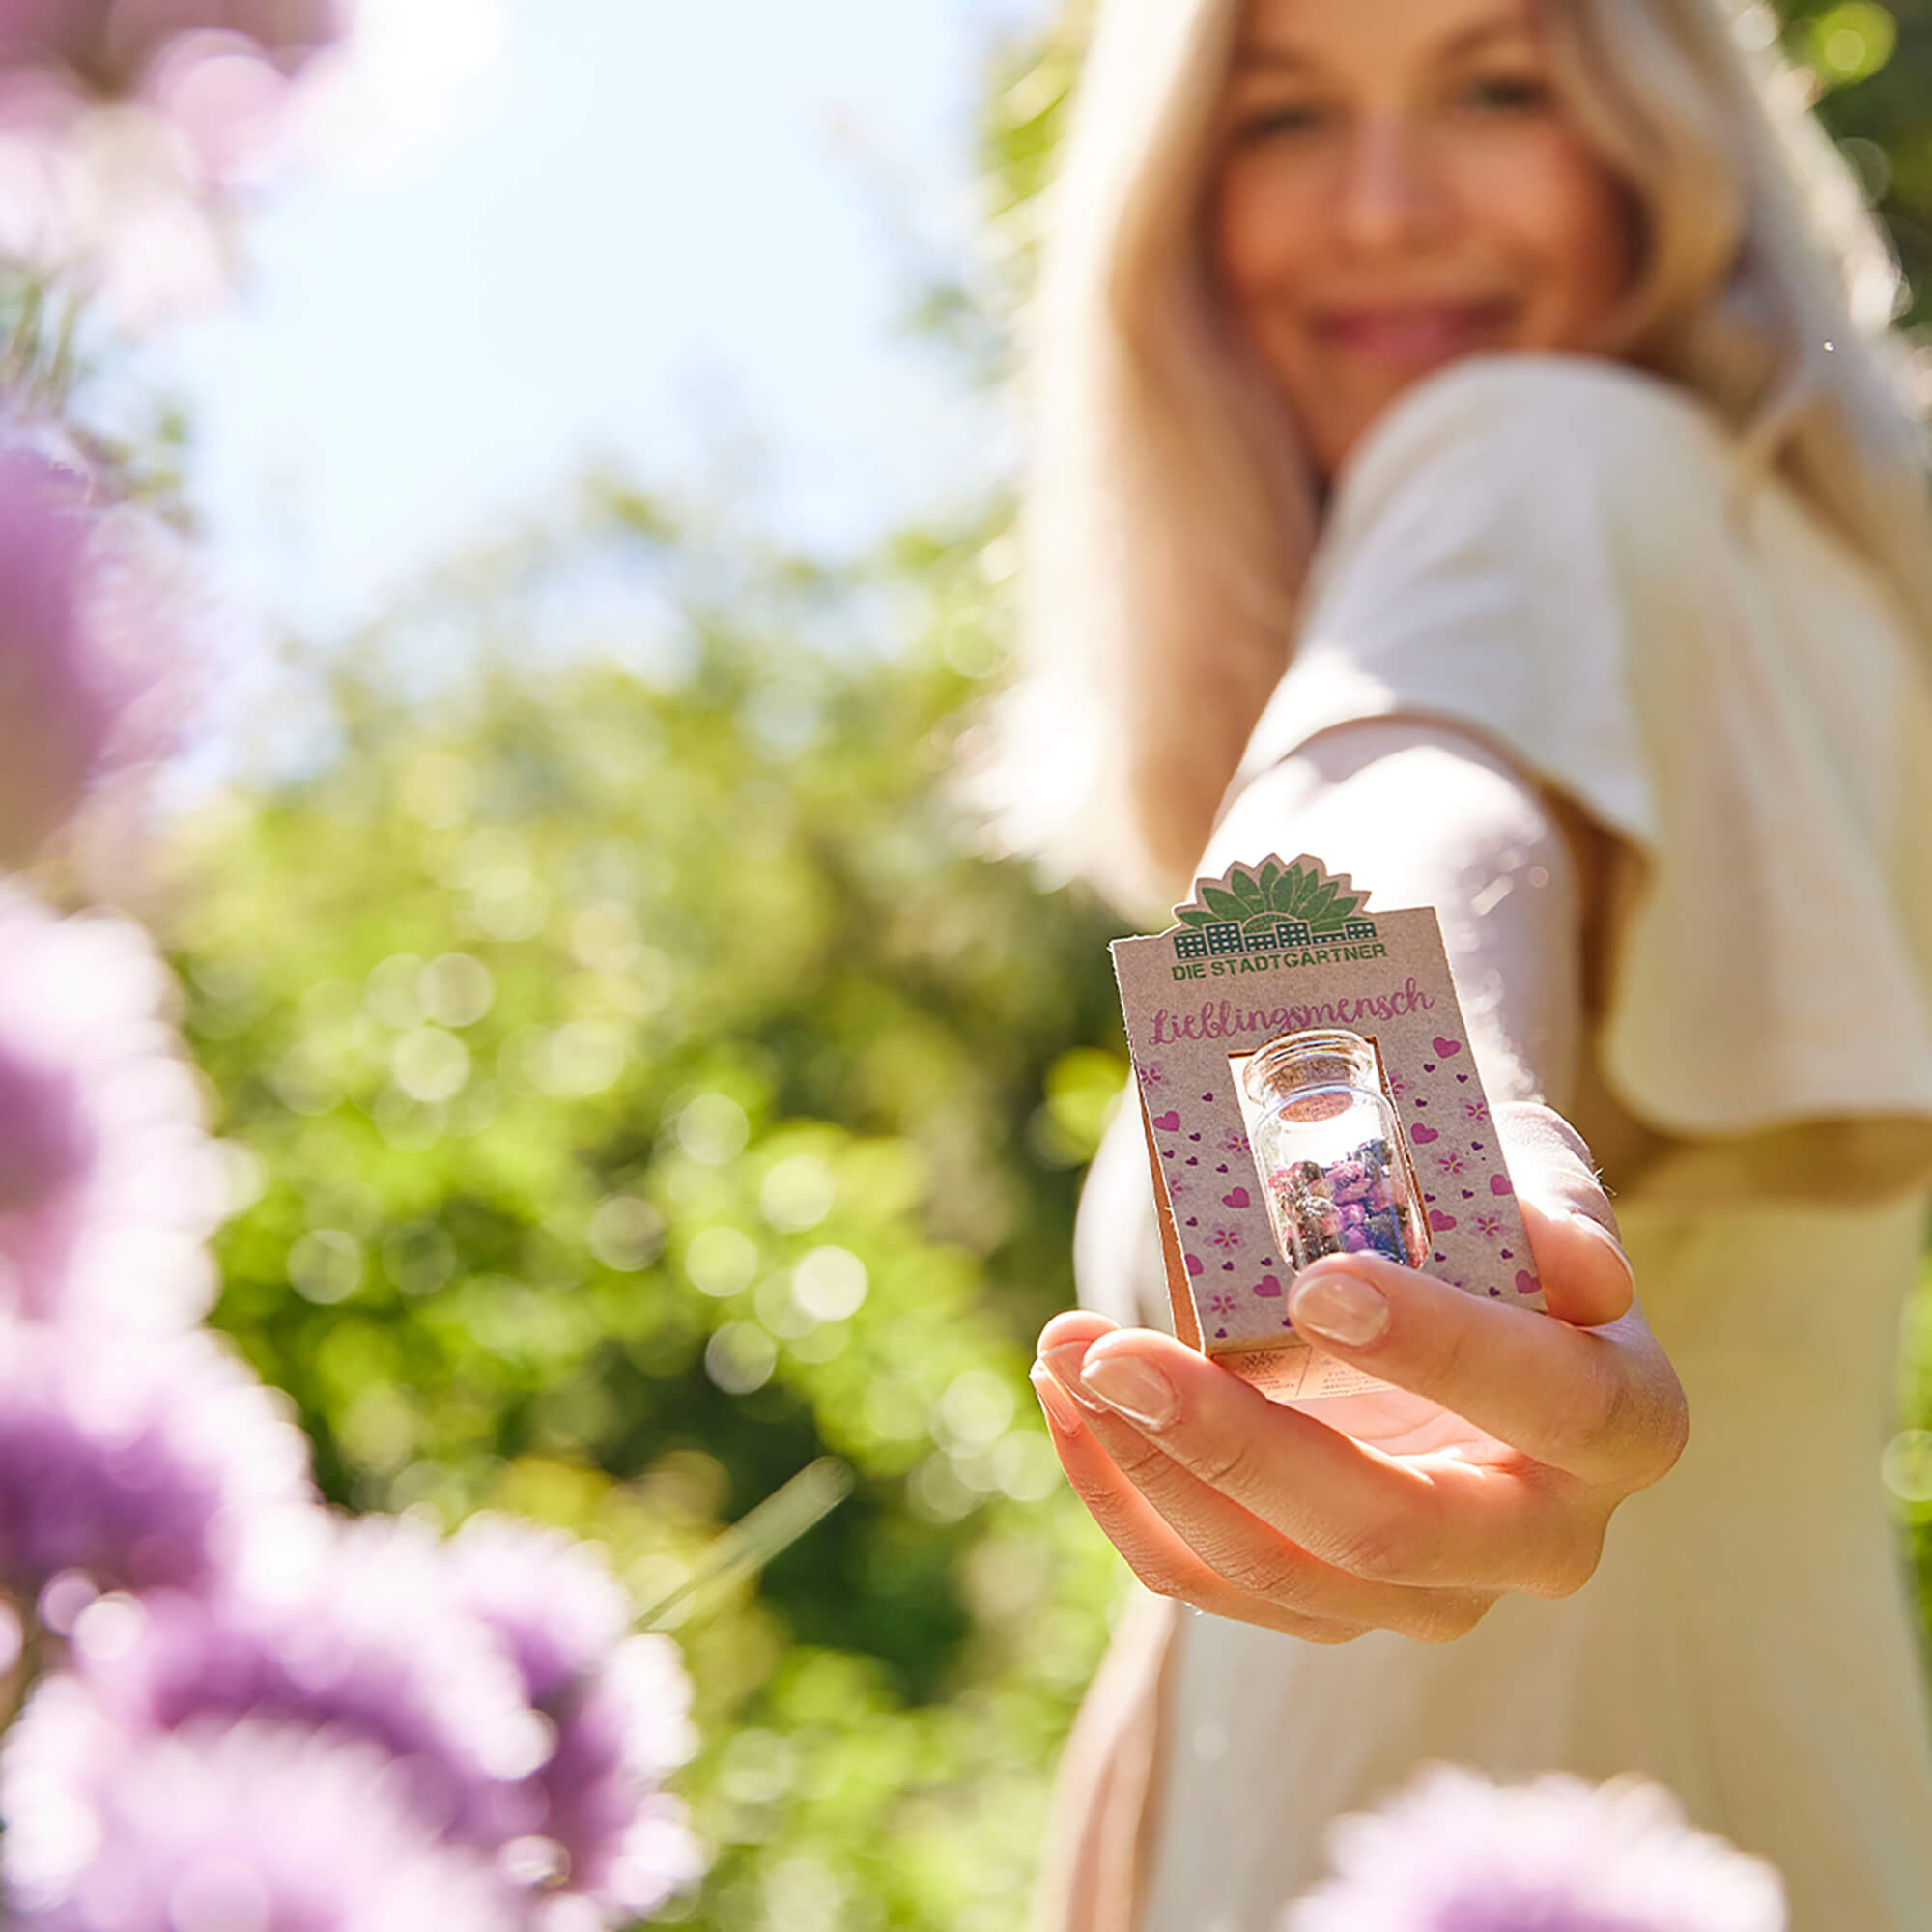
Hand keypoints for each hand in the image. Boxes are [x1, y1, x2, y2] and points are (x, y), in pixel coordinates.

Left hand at [1032, 1103, 1686, 1642]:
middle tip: (1120, 1356)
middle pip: (1390, 1531)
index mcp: (1624, 1421)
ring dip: (1152, 1468)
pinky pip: (1212, 1584)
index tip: (1315, 1285)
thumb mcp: (1531, 1171)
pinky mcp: (1332, 1603)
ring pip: (1281, 1571)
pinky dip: (1123, 1499)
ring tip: (1068, 1352)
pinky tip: (1065, 1404)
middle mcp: (1544, 1537)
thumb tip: (1576, 1266)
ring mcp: (1433, 1590)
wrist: (1448, 1285)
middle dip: (1239, 1447)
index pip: (1557, 1406)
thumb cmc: (1488, 1209)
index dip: (1442, 1352)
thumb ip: (1549, 1203)